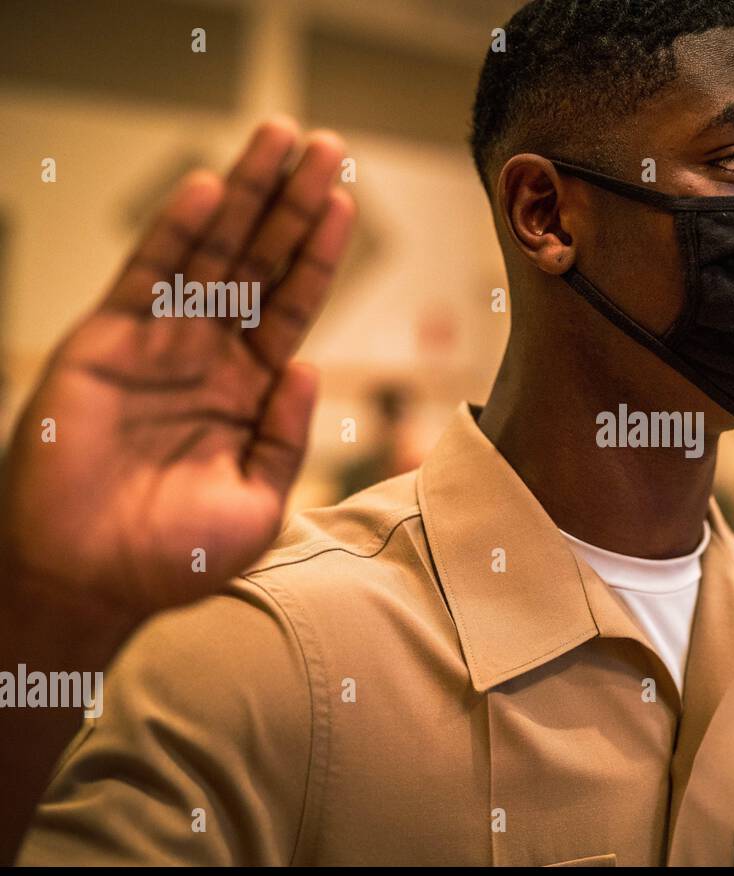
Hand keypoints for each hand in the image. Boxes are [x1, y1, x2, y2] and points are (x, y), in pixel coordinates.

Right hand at [0, 118, 354, 623]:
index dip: (320, 254)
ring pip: (210, 253)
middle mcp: (209, 357)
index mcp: (251, 391)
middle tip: (326, 145)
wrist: (89, 580)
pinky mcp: (106, 343)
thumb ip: (287, 435)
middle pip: (261, 262)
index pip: (294, 306)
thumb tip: (312, 367)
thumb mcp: (259, 501)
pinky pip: (146, 276)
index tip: (346, 201)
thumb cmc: (176, 555)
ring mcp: (159, 345)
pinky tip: (209, 191)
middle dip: (292, 204)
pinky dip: (175, 232)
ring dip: (245, 195)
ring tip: (278, 139)